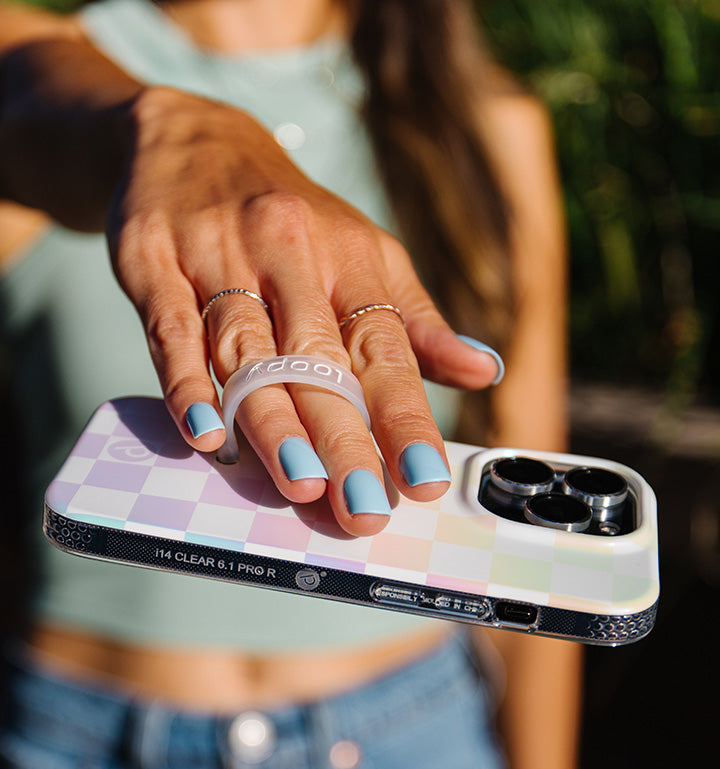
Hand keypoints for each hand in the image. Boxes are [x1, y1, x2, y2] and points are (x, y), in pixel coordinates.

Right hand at [109, 87, 501, 534]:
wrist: (193, 141)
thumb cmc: (292, 218)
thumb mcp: (364, 256)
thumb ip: (416, 322)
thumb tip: (485, 371)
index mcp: (351, 261)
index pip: (385, 350)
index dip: (406, 418)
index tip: (425, 480)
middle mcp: (290, 255)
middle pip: (320, 359)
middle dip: (345, 437)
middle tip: (363, 506)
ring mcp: (219, 256)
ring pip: (249, 350)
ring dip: (274, 419)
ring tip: (300, 481)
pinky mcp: (155, 263)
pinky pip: (171, 329)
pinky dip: (186, 384)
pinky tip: (206, 434)